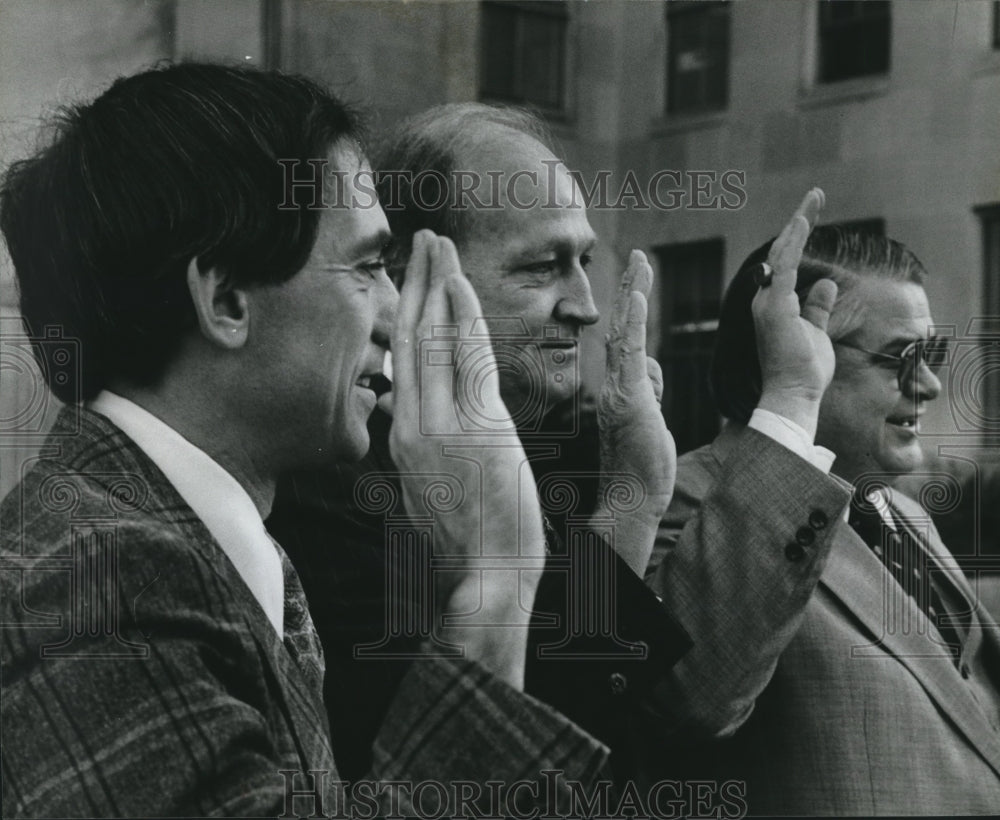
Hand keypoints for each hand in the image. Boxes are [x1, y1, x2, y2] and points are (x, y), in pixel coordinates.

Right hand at [388, 230, 545, 687]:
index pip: (402, 363)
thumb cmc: (466, 541)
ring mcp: (442, 425)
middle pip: (410, 340)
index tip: (412, 284)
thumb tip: (410, 424)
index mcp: (403, 440)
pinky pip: (469, 360)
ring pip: (434, 340)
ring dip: (437, 285)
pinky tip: (461, 284)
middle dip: (416, 285)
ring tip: (439, 244)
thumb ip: (418, 451)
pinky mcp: (478, 428)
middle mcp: (413, 426)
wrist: (485, 577)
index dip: (407, 316)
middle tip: (421, 241)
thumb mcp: (427, 492)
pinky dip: (464, 318)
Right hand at [593, 250, 675, 576]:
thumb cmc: (642, 467)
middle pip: (622, 327)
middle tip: (639, 256)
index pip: (627, 338)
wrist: (632, 499)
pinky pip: (629, 353)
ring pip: (624, 333)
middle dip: (631, 288)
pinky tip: (637, 295)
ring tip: (641, 263)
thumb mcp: (650, 418)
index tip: (639, 277)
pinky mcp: (627, 399)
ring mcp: (618, 391)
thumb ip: (649, 389)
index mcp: (621, 387)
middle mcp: (613, 384)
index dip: (632, 305)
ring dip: (632, 294)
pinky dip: (633, 321)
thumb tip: (652, 367)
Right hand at [754, 188, 837, 438]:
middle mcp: (765, 300)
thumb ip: (818, 307)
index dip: (797, 238)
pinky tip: (803, 222)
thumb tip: (825, 282)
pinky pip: (785, 265)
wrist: (794, 394)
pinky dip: (794, 242)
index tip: (809, 215)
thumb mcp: (816, 332)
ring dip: (798, 224)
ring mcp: (768, 302)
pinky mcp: (776, 306)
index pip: (784, 264)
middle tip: (815, 196)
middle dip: (798, 222)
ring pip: (781, 253)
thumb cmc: (804, 370)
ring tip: (813, 200)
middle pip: (781, 252)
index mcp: (773, 306)